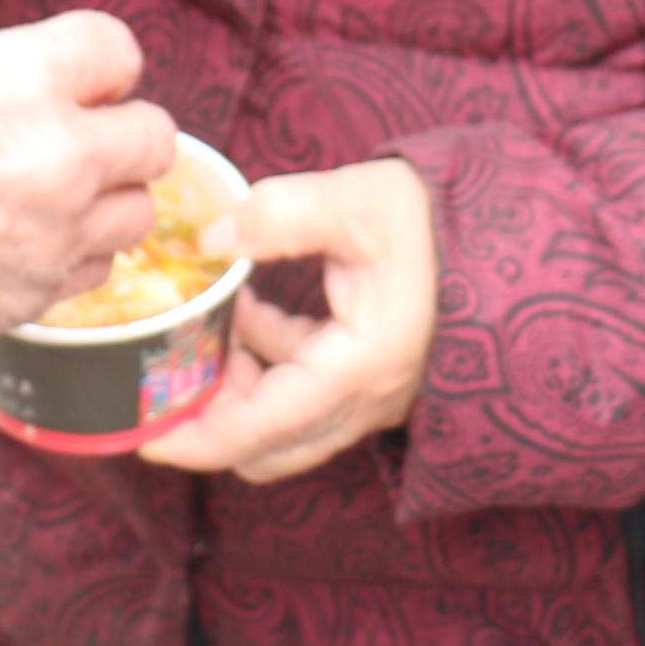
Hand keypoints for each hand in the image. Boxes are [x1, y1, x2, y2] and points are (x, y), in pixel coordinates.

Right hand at [0, 11, 174, 356]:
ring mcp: (58, 229)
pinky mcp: (41, 290)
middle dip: (128, 134)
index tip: (90, 78)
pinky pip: (95, 269)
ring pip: (137, 212)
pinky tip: (30, 242)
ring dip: (107, 200)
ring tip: (59, 197)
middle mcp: (62, 152)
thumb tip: (52, 85)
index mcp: (28, 78)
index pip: (118, 49)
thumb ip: (8, 75)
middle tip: (93, 139)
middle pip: (155, 136)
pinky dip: (73, 254)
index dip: (104, 64)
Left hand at [140, 158, 437, 483]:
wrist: (499, 233)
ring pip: (282, 425)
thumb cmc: (431, 220)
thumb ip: (279, 215)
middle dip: (208, 416)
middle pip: (265, 444)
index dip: (197, 438)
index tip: (145, 434)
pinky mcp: (369, 380)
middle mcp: (366, 399)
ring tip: (214, 323)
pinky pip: (302, 398)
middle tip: (163, 370)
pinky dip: (266, 367)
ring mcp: (371, 397)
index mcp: (359, 368)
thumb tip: (210, 240)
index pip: (262, 429)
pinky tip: (253, 311)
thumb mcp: (356, 201)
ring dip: (236, 388)